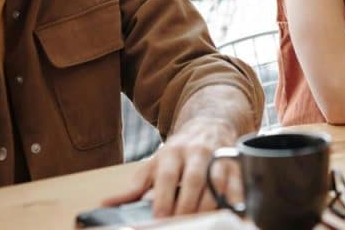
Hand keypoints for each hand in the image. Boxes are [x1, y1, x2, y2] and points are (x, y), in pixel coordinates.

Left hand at [102, 117, 240, 217]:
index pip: (166, 176)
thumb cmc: (178, 152)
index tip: (160, 218)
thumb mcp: (154, 164)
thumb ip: (133, 187)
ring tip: (203, 223)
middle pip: (193, 180)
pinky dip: (236, 199)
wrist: (209, 125)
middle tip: (181, 224)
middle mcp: (196, 152)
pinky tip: (232, 212)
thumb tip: (105, 204)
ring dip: (210, 205)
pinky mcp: (236, 163)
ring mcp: (218, 156)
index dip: (163, 198)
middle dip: (187, 205)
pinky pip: (239, 182)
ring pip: (216, 182)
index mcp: (171, 152)